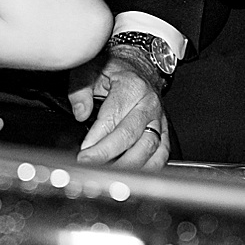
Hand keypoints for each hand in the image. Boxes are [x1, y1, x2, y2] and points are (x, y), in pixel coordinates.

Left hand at [70, 51, 170, 168]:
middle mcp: (149, 104)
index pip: (113, 118)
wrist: (138, 69)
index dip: (97, 138)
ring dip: (128, 166)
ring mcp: (159, 119)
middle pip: (130, 135)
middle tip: (89, 165)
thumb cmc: (113, 71)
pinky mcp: (164, 132)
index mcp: (132, 87)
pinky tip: (133, 175)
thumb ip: (80, 90)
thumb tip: (80, 113)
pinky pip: (161, 154)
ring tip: (108, 175)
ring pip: (148, 148)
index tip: (84, 152)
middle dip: (108, 154)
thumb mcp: (89, 69)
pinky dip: (149, 168)